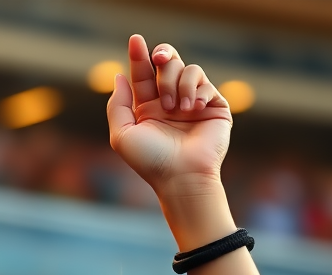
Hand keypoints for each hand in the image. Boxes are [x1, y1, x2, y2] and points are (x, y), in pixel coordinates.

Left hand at [107, 35, 230, 200]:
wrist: (181, 176)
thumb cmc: (150, 161)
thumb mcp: (122, 135)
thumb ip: (117, 105)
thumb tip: (119, 76)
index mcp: (148, 109)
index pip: (144, 75)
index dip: (139, 56)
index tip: (135, 40)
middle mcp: (170, 103)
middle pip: (168, 64)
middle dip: (163, 56)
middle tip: (159, 59)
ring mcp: (192, 103)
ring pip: (187, 69)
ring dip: (178, 83)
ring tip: (177, 108)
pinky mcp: (214, 106)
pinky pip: (205, 83)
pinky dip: (196, 92)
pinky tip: (192, 110)